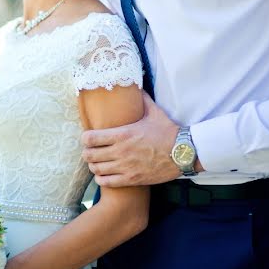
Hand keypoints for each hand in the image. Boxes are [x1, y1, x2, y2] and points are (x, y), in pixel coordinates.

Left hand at [82, 91, 196, 186]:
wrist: (183, 152)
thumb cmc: (168, 132)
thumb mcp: (154, 112)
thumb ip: (142, 99)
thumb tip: (137, 85)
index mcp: (122, 134)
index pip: (90, 138)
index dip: (85, 138)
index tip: (88, 137)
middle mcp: (120, 151)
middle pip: (89, 155)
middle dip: (87, 152)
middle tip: (91, 151)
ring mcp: (125, 167)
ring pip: (96, 169)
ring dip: (94, 166)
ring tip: (98, 163)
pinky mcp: (132, 179)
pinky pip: (107, 182)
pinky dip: (102, 179)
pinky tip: (105, 174)